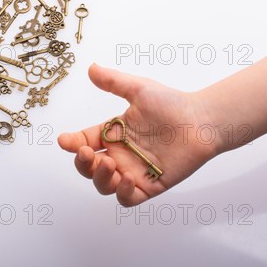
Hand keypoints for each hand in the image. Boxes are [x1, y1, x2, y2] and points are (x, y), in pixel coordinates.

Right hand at [58, 64, 219, 206]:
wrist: (201, 121)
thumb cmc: (172, 104)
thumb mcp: (139, 89)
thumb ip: (113, 81)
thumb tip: (91, 68)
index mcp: (112, 134)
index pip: (84, 141)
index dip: (72, 143)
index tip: (65, 140)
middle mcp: (119, 155)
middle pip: (89, 167)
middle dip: (82, 163)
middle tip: (87, 153)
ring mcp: (132, 172)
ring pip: (104, 185)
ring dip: (100, 178)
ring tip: (109, 164)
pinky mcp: (149, 186)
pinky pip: (127, 198)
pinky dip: (121, 192)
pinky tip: (126, 178)